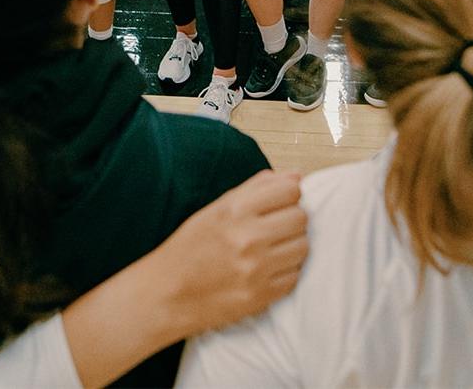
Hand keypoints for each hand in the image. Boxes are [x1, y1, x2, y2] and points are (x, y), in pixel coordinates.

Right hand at [157, 169, 307, 334]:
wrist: (169, 292)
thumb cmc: (191, 246)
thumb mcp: (217, 208)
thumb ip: (256, 189)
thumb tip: (296, 176)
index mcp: (234, 210)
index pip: (289, 190)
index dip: (289, 193)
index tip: (281, 200)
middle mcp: (248, 237)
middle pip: (300, 217)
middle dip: (292, 218)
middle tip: (276, 225)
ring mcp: (256, 268)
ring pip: (303, 247)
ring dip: (292, 245)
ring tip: (271, 247)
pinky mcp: (262, 295)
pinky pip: (295, 275)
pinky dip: (286, 270)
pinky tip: (267, 267)